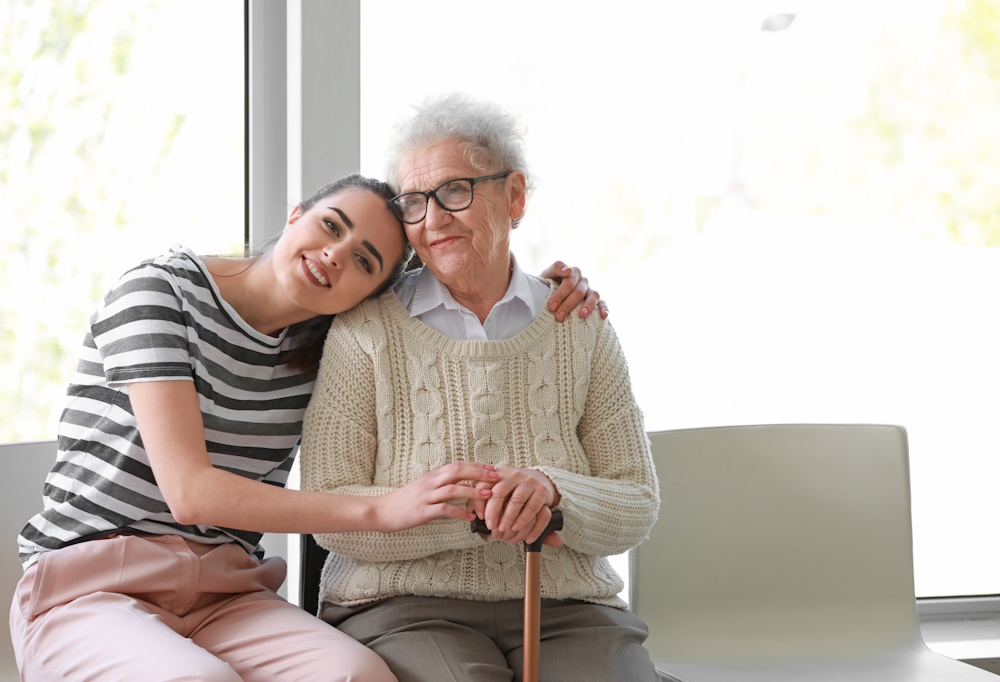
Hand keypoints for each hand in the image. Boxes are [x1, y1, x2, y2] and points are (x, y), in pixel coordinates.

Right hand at [377, 462, 497, 531]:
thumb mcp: (424, 487)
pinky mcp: (423, 511)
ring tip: (489, 495)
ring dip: (473, 491)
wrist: (382, 510)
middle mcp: (430, 483)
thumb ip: (441, 484)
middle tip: (496, 476)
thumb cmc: (405, 501)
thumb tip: (463, 484)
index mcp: (432, 476)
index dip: (475, 466)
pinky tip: (470, 517)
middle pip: (457, 472)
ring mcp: (426, 496)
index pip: (456, 465)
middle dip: (478, 473)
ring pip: (453, 489)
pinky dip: (459, 512)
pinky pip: (444, 510)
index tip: (491, 468)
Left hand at [472, 466, 562, 545]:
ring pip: (517, 500)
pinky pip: (534, 508)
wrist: (542, 480)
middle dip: (494, 512)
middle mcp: (513, 475)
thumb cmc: (514, 489)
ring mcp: (529, 482)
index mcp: (499, 474)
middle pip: (500, 492)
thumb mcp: (498, 488)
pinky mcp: (542, 492)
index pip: (484, 485)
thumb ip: (483, 498)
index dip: (480, 502)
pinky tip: (524, 534)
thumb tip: (468, 511)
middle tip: (492, 528)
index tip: (480, 517)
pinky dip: (527, 522)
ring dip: (510, 518)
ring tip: (505, 530)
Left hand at [539, 261, 608, 321]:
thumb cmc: (545, 285)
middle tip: (558, 316)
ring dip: (588, 305)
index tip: (551, 307)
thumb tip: (568, 270)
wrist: (545, 294)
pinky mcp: (595, 300)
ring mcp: (589, 290)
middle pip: (579, 291)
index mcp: (572, 272)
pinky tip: (603, 316)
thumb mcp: (546, 275)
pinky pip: (602, 303)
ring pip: (594, 295)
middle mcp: (582, 280)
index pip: (569, 281)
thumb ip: (555, 268)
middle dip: (568, 304)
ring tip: (581, 315)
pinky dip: (604, 308)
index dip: (560, 294)